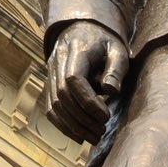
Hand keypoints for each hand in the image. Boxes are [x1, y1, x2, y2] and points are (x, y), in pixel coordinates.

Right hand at [44, 21, 129, 143]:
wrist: (82, 29)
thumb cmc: (105, 42)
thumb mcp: (118, 50)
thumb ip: (116, 70)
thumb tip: (110, 92)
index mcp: (76, 50)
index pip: (73, 80)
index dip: (88, 102)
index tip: (106, 117)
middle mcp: (57, 61)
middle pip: (63, 96)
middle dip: (82, 118)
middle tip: (102, 132)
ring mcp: (50, 73)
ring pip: (54, 105)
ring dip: (73, 126)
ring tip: (94, 137)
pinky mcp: (49, 84)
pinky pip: (50, 108)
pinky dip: (62, 125)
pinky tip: (79, 136)